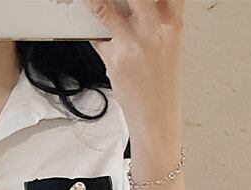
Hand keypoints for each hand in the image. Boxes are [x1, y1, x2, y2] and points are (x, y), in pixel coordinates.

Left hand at [83, 0, 184, 135]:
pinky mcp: (116, 58)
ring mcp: (135, 43)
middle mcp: (155, 28)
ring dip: (92, 0)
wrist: (157, 115)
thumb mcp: (169, 43)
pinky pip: (95, 34)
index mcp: (173, 21)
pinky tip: (77, 11)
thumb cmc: (161, 82)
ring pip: (107, 6)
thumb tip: (135, 4)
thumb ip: (156, 17)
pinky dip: (85, 21)